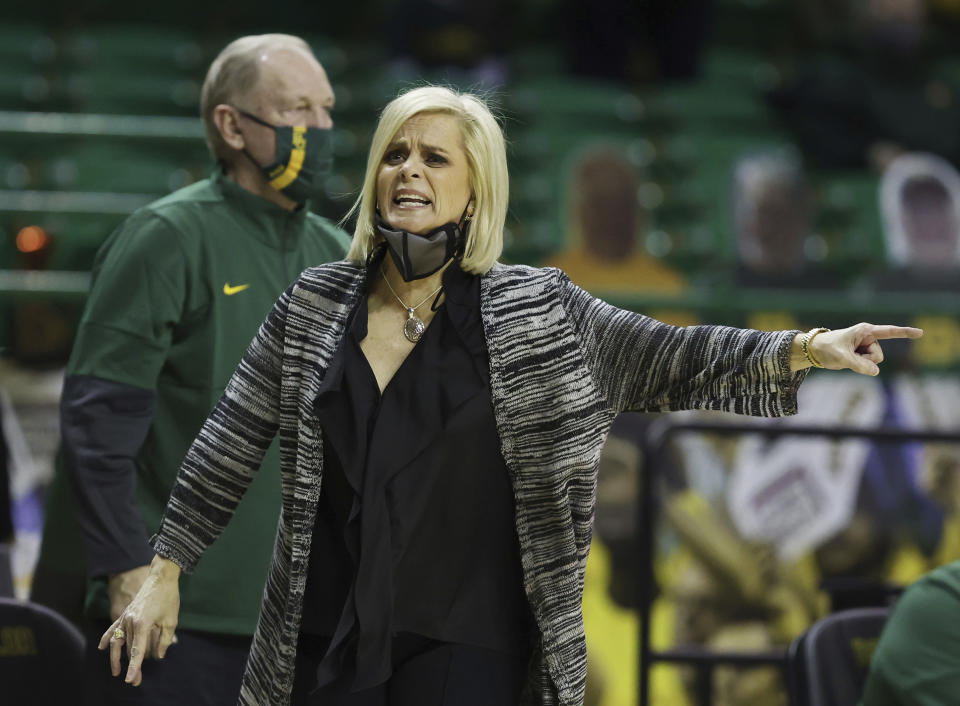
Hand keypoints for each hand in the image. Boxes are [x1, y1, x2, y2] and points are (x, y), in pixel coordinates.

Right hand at [99, 555, 180, 685]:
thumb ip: (165, 640)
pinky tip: (100, 648)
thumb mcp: (171, 620)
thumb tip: (158, 656)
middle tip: (135, 681)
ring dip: (117, 658)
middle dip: (131, 666)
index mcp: (142, 624)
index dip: (134, 667)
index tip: (131, 680)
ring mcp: (125, 617)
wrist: (161, 577)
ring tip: (116, 671)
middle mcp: (130, 621)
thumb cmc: (169, 598)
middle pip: (128, 649)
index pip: (137, 651)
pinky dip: (106, 638)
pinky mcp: (124, 613)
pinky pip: (112, 628)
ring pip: (118, 642)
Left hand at [808, 323, 922, 375]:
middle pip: (878, 356)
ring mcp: (866, 347)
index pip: (889, 332)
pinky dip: (859, 367)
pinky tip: (848, 360)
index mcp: (865, 331)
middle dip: (866, 360)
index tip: (920, 333)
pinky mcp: (863, 355)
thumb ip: (859, 365)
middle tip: (848, 355)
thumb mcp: (842, 357)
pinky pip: (868, 366)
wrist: (816, 351)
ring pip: (874, 363)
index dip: (905, 333)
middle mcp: (869, 338)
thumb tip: (876, 372)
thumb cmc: (827, 348)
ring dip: (862, 364)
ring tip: (847, 357)